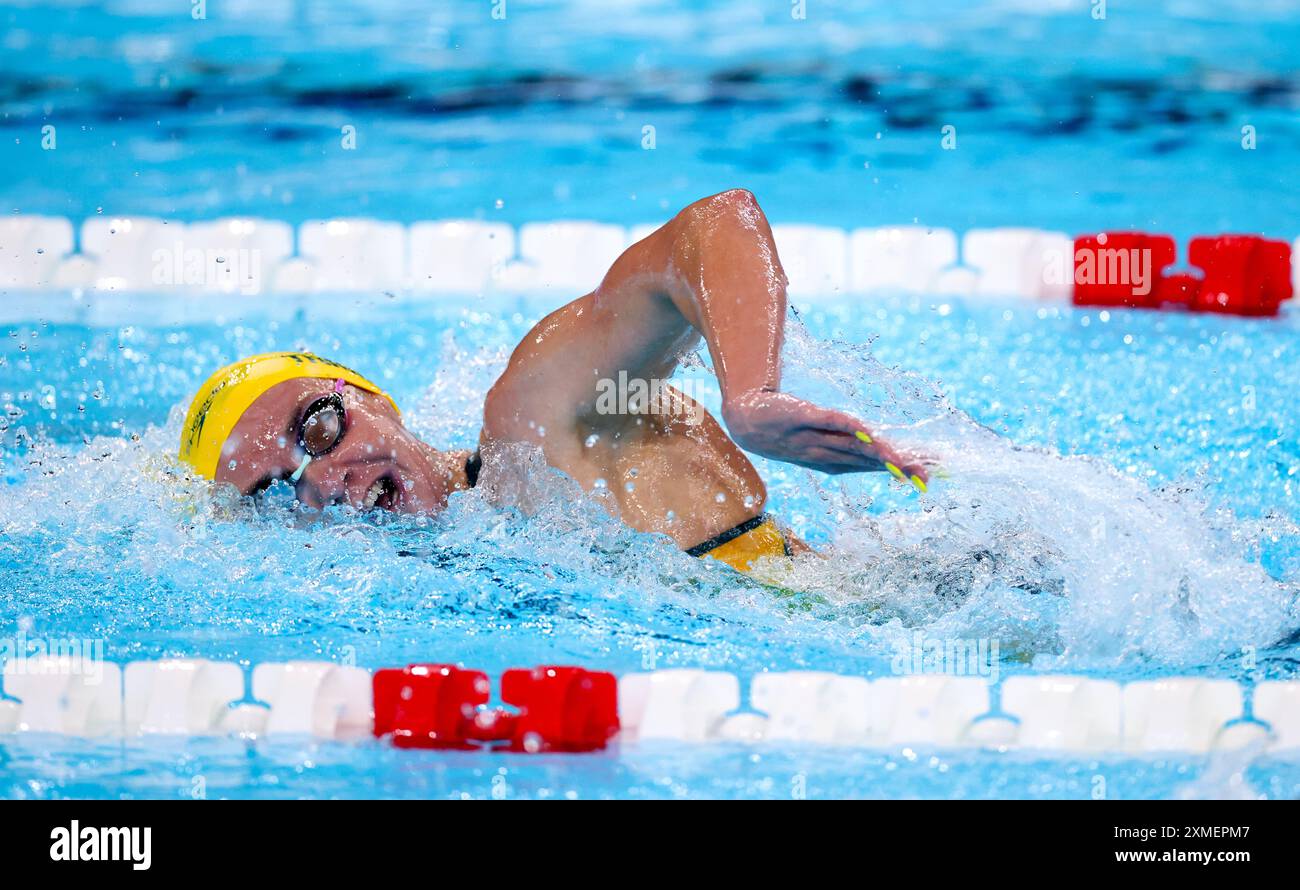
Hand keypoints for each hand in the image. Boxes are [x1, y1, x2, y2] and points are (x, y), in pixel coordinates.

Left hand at [722, 389, 932, 483]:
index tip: (930, 476)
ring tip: (907, 462)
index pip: (876, 467)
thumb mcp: (821, 442)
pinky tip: (869, 432)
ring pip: (854, 447)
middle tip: (928, 476)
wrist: (745, 420)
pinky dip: (848, 427)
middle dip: (900, 468)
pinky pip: (828, 421)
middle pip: (869, 461)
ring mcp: (814, 437)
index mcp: (835, 463)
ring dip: (881, 455)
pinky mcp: (802, 416)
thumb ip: (850, 444)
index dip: (903, 471)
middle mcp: (827, 454)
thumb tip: (882, 447)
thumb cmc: (787, 430)